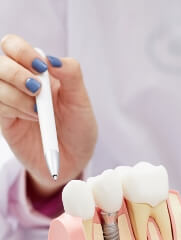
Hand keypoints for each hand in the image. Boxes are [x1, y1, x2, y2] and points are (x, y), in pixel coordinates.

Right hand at [0, 34, 96, 195]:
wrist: (73, 161)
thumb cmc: (78, 130)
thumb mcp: (81, 103)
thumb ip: (71, 76)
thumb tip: (52, 58)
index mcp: (38, 71)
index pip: (14, 46)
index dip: (23, 51)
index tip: (42, 67)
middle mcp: (19, 82)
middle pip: (0, 61)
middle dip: (16, 72)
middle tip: (37, 89)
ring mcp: (9, 100)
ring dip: (16, 95)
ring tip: (38, 111)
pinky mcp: (4, 119)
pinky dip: (14, 108)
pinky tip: (31, 117)